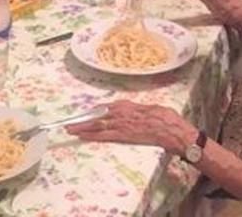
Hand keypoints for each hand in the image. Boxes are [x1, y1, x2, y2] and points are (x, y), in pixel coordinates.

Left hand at [65, 100, 197, 154]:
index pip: (107, 107)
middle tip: (69, 122)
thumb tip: (135, 112)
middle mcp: (122, 113)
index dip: (95, 111)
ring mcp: (122, 124)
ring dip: (83, 127)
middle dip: (83, 119)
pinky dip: (92, 135)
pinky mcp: (124, 135)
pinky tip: (83, 137)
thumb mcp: (150, 109)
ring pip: (97, 125)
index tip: (87, 113)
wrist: (171, 129)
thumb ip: (138, 110)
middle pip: (98, 115)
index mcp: (128, 105)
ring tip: (70, 129)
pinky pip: (104, 135)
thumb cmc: (165, 118)